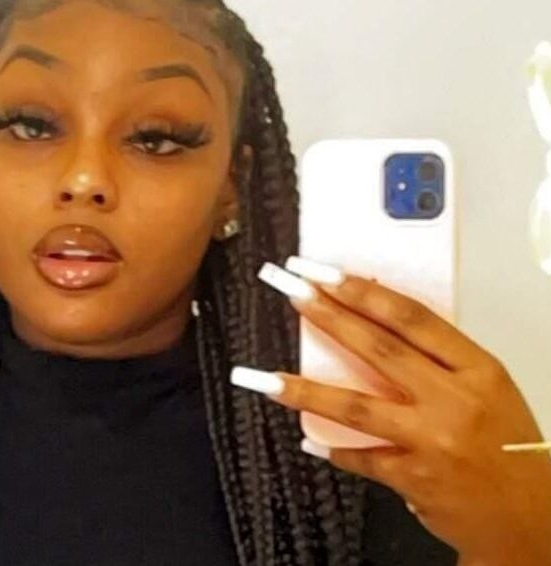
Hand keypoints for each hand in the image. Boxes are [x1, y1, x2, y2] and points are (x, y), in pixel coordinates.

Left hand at [230, 259, 550, 564]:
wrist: (534, 515)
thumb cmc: (507, 446)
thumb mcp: (485, 390)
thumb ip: (436, 361)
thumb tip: (371, 325)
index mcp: (477, 370)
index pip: (412, 318)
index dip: (364, 292)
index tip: (326, 273)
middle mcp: (455, 401)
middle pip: (379, 349)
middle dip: (329, 317)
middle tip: (293, 293)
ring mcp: (433, 441)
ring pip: (357, 406)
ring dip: (305, 390)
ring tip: (265, 379)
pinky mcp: (415, 478)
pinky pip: (362, 457)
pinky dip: (333, 448)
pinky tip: (307, 437)